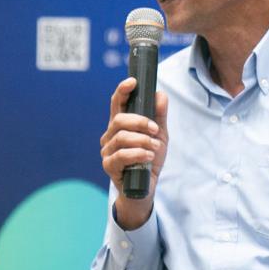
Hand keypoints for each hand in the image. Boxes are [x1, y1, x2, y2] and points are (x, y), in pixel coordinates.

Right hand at [99, 77, 168, 229]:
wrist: (146, 187)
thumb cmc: (149, 159)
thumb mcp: (159, 136)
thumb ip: (159, 117)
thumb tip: (160, 95)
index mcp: (120, 125)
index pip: (116, 104)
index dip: (122, 91)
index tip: (133, 82)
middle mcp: (110, 136)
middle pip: (119, 119)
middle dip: (140, 121)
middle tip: (155, 129)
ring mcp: (107, 151)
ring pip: (121, 137)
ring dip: (142, 140)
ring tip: (154, 147)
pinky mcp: (109, 166)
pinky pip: (121, 155)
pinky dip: (138, 153)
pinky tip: (148, 155)